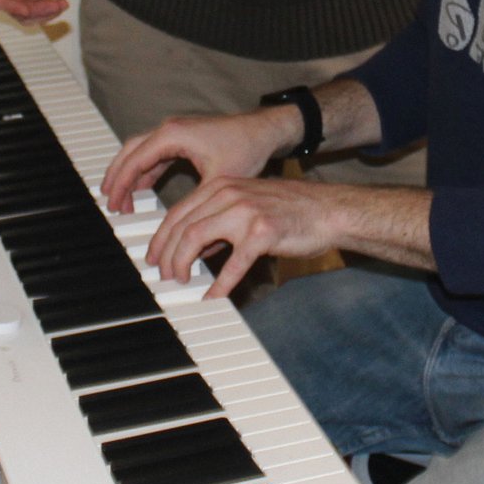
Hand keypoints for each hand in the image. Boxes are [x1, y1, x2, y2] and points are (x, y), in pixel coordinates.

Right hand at [0, 0, 65, 22]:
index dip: (10, 7)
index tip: (25, 10)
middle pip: (15, 11)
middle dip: (35, 12)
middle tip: (54, 6)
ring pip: (28, 13)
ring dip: (45, 13)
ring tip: (61, 5)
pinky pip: (38, 7)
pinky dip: (49, 9)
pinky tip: (60, 3)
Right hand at [101, 109, 289, 212]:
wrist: (265, 131)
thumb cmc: (246, 148)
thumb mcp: (219, 182)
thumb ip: (197, 206)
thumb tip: (184, 234)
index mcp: (172, 135)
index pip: (135, 160)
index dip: (121, 183)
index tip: (113, 203)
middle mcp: (170, 129)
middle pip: (131, 152)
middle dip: (117, 177)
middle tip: (109, 202)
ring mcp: (176, 132)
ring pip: (141, 152)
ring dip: (130, 174)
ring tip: (123, 200)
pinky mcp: (184, 138)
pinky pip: (155, 154)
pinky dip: (145, 171)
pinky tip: (143, 189)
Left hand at [147, 177, 352, 299]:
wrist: (328, 210)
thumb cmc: (290, 211)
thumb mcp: (247, 205)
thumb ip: (219, 220)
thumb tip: (193, 248)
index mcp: (222, 186)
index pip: (178, 212)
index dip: (161, 239)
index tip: (154, 258)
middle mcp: (229, 194)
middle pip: (181, 227)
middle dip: (166, 255)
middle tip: (165, 276)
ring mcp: (245, 212)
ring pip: (195, 239)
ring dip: (183, 265)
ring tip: (182, 283)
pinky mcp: (263, 233)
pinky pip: (233, 263)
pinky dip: (219, 284)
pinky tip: (213, 297)